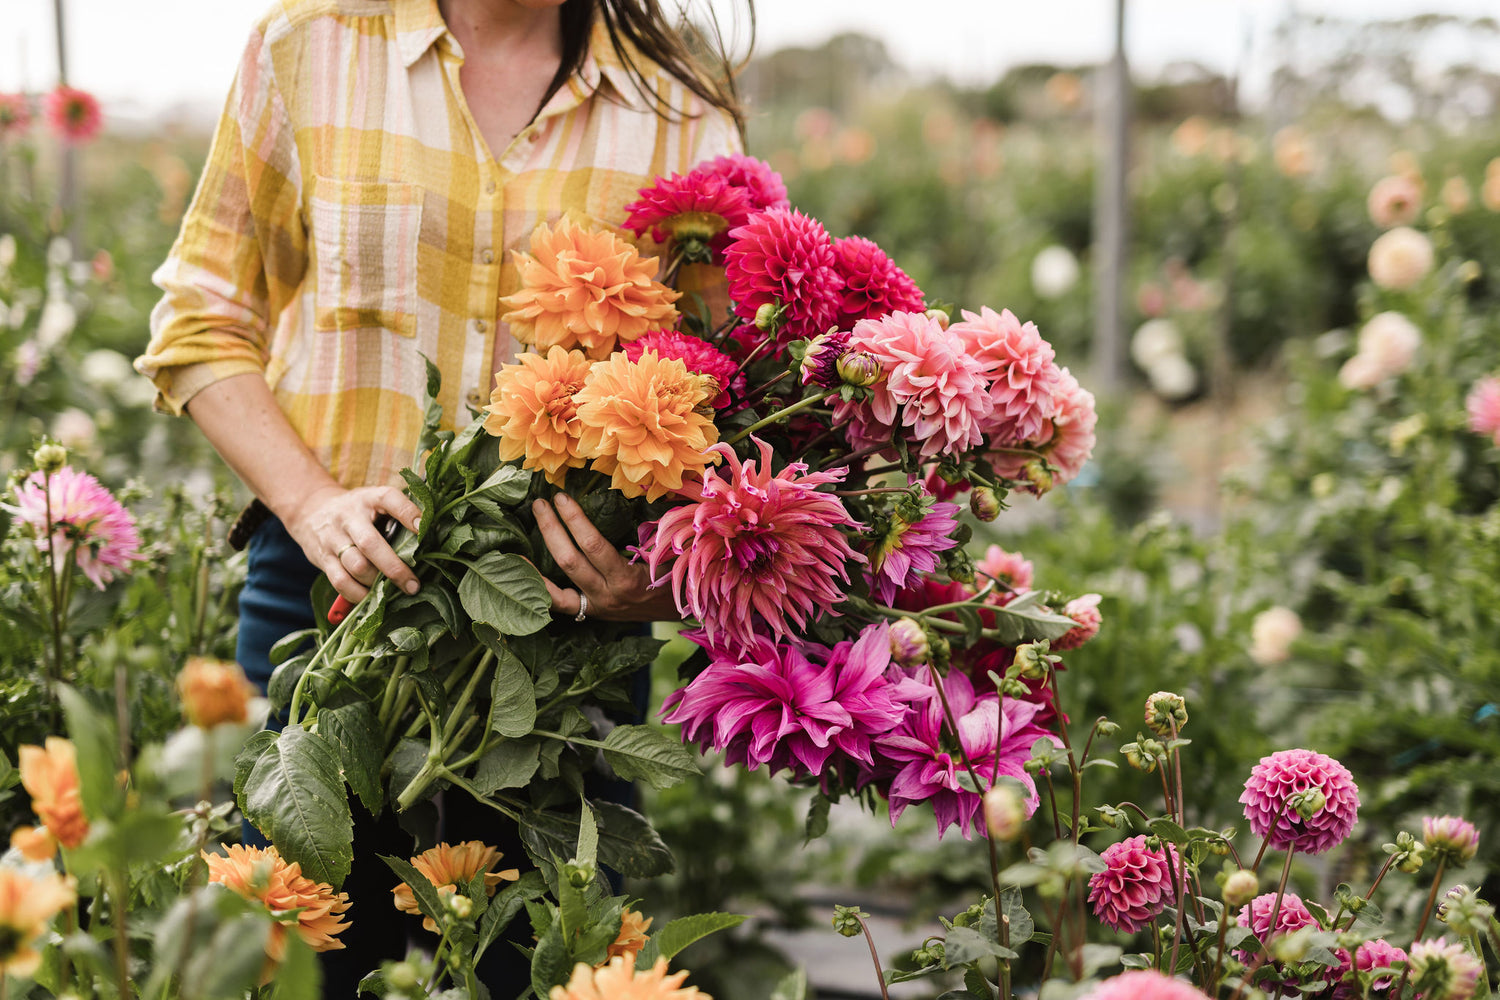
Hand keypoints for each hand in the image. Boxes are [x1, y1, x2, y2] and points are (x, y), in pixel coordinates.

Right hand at [283, 484, 422, 603]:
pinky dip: (358, 594)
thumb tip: (431, 539)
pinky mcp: (323, 558)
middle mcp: (349, 517)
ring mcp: (333, 538)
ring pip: (356, 566)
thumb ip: (397, 516)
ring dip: (377, 583)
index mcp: (368, 498)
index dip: (407, 512)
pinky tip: (371, 598)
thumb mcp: (374, 503)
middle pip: (370, 544)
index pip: (388, 499)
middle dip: (394, 568)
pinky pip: (340, 581)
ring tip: (393, 591)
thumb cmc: (357, 512)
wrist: (311, 511)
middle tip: (414, 584)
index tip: (423, 528)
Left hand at [532, 493, 679, 622]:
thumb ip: (656, 532)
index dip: (575, 520)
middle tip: (540, 504)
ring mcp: (595, 606)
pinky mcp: (589, 612)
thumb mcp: (671, 555)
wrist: (679, 611)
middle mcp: (608, 595)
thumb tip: (644, 494)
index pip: (594, 546)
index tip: (562, 497)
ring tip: (524, 537)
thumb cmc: (677, 575)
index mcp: (629, 579)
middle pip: (570, 561)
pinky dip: (538, 586)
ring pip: (556, 587)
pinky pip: (557, 604)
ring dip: (538, 559)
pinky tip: (522, 568)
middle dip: (552, 529)